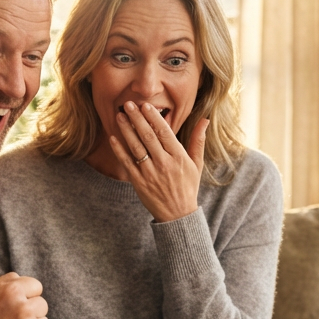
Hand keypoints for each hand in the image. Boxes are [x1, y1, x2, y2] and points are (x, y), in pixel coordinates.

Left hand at [111, 102, 208, 221]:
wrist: (177, 215)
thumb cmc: (188, 187)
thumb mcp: (197, 164)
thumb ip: (198, 140)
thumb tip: (204, 120)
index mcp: (179, 157)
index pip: (165, 133)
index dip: (154, 118)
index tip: (146, 105)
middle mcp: (164, 164)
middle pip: (148, 136)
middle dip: (137, 118)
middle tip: (128, 104)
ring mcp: (150, 173)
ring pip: (136, 147)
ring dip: (126, 130)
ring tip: (119, 116)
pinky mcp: (139, 182)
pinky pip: (127, 163)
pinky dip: (119, 150)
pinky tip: (113, 138)